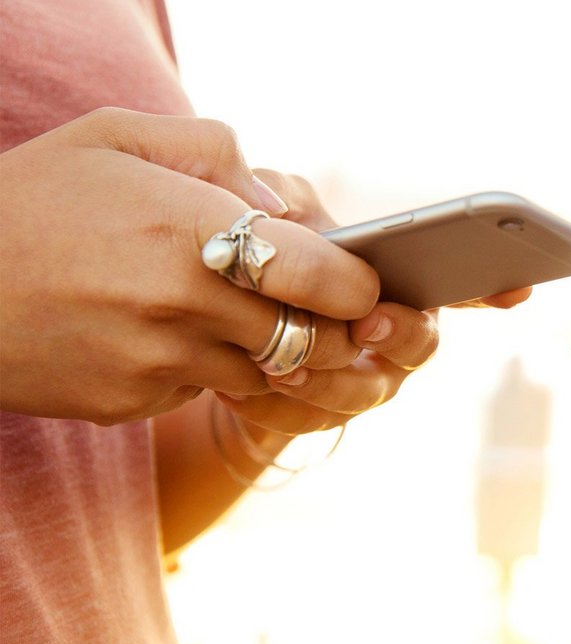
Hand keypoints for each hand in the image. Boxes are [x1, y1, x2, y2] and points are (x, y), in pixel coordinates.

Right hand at [0, 108, 379, 422]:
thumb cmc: (34, 199)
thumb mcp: (119, 138)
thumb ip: (217, 155)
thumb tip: (283, 206)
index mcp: (191, 230)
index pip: (327, 278)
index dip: (358, 286)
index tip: (361, 282)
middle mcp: (183, 304)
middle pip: (311, 340)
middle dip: (331, 329)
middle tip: (321, 310)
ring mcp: (157, 363)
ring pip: (263, 374)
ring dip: (265, 351)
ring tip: (226, 312)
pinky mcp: (131, 404)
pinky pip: (201, 393)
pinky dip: (203, 370)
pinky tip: (162, 335)